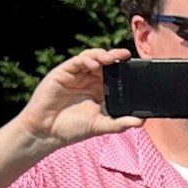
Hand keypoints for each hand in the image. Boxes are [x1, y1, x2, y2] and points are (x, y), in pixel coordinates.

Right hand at [13, 48, 144, 150]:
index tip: (137, 67)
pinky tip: (94, 63)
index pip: (115, 75)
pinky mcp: (63, 72)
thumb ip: (119, 123)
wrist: (46, 132)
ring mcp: (76, 75)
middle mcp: (88, 80)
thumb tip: (141, 121)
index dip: (124, 69)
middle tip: (126, 56)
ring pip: (92, 58)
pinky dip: (87, 59)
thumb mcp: (100, 126)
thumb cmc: (71, 129)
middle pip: (105, 63)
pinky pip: (77, 61)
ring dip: (102, 55)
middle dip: (115, 58)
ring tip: (111, 58)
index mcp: (99, 90)